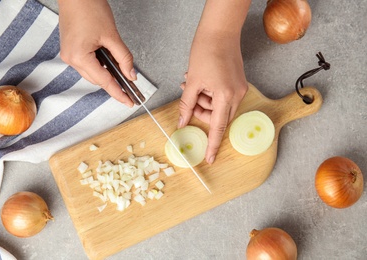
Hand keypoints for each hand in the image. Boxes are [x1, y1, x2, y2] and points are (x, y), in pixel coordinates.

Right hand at [58, 0, 135, 106]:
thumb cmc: (89, 7)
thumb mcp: (112, 36)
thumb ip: (123, 58)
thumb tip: (131, 74)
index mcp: (79, 57)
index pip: (104, 81)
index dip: (118, 93)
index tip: (128, 102)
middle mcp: (70, 58)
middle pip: (97, 79)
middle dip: (114, 83)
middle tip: (130, 89)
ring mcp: (68, 54)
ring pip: (92, 72)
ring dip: (106, 73)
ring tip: (121, 72)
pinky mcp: (70, 49)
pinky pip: (87, 64)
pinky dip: (99, 65)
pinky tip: (109, 62)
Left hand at [178, 0, 250, 163]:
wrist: (220, 32)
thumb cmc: (206, 51)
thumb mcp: (192, 81)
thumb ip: (186, 104)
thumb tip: (182, 121)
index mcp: (226, 96)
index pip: (218, 127)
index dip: (213, 144)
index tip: (210, 158)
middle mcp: (237, 95)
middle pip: (217, 117)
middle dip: (201, 112)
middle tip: (190, 100)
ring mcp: (239, 88)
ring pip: (219, 107)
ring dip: (204, 101)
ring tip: (193, 84)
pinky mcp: (238, 83)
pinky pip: (222, 97)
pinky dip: (210, 95)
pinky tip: (201, 82)